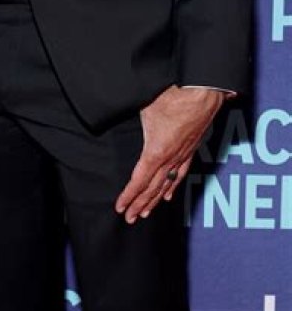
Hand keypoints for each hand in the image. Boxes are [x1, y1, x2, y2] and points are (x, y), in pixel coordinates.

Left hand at [115, 85, 224, 223]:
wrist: (202, 91)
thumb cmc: (173, 96)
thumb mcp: (143, 107)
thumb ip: (125, 114)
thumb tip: (109, 112)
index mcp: (156, 150)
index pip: (139, 180)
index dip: (129, 195)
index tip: (120, 207)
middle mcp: (170, 158)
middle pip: (152, 187)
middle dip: (140, 204)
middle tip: (130, 218)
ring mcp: (182, 155)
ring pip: (167, 184)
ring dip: (154, 200)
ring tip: (145, 212)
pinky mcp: (191, 149)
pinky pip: (180, 173)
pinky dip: (172, 187)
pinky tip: (168, 195)